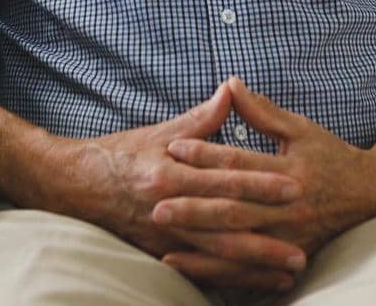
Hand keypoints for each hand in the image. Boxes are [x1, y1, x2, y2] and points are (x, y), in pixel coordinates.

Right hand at [42, 81, 311, 292]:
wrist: (73, 186)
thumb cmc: (120, 155)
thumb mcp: (159, 133)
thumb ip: (201, 118)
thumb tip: (232, 90)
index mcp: (170, 173)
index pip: (225, 178)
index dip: (261, 183)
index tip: (295, 186)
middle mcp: (167, 209)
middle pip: (225, 225)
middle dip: (266, 238)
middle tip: (302, 247)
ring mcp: (162, 237)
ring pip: (215, 256)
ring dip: (253, 266)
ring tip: (288, 274)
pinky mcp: (156, 255)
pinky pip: (198, 272)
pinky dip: (227, 279)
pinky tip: (253, 285)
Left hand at [152, 76, 375, 287]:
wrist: (372, 193)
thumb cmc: (331, 155)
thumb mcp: (300, 128)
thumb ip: (262, 111)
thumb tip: (230, 83)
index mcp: (290, 171)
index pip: (241, 163)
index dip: (206, 155)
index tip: (174, 148)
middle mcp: (289, 206)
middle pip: (235, 209)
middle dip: (195, 209)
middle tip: (156, 205)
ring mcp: (291, 236)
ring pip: (239, 244)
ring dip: (201, 246)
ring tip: (165, 244)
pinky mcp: (291, 257)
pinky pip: (249, 269)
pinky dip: (218, 271)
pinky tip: (189, 268)